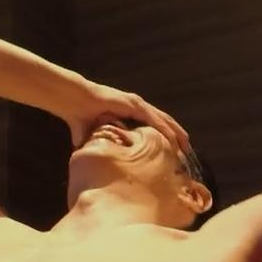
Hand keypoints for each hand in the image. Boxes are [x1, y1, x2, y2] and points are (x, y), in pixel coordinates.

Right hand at [58, 80, 190, 152]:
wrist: (74, 102)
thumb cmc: (81, 117)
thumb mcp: (95, 135)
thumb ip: (100, 145)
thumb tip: (94, 160)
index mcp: (131, 114)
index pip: (155, 127)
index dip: (167, 138)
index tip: (176, 152)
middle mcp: (138, 108)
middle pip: (164, 123)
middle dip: (177, 137)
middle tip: (188, 152)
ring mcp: (137, 105)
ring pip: (164, 120)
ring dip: (176, 133)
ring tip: (187, 146)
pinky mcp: (134, 105)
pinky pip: (154, 119)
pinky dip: (165, 129)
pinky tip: (174, 139)